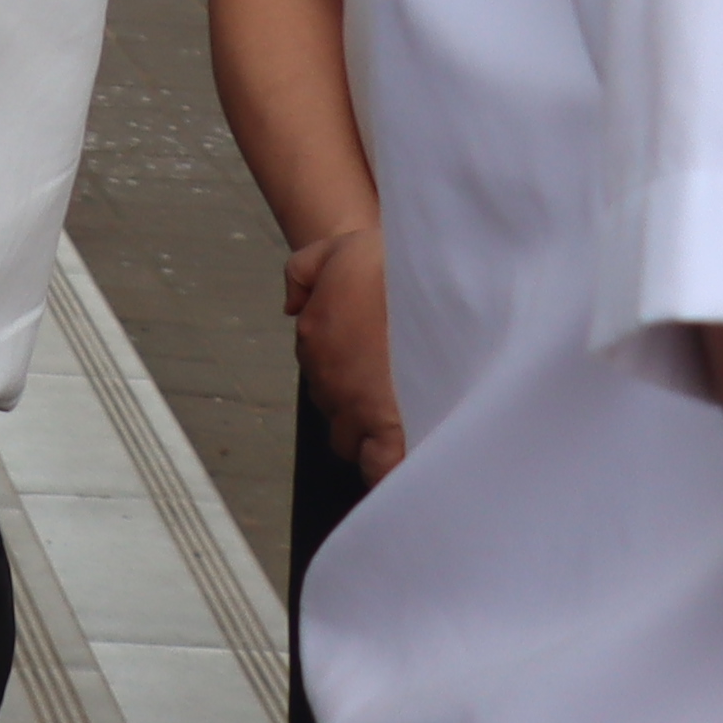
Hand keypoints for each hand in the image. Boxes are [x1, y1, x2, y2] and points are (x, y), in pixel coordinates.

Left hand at [285, 216, 405, 482]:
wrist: (431, 275)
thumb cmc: (390, 261)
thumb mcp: (339, 249)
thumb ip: (302, 274)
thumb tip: (292, 307)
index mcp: (315, 340)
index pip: (319, 375)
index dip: (346, 380)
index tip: (373, 381)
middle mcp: (329, 379)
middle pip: (336, 414)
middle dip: (361, 415)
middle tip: (396, 405)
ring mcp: (355, 407)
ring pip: (352, 443)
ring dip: (374, 440)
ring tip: (410, 430)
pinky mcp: (388, 429)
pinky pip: (381, 468)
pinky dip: (389, 473)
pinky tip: (406, 472)